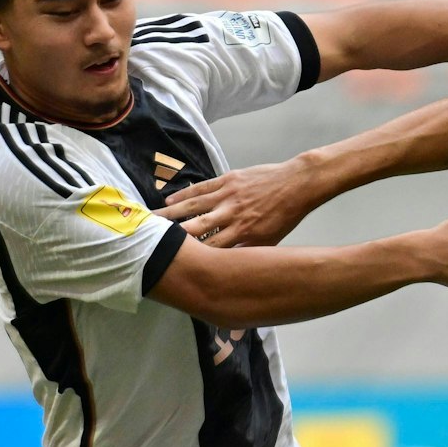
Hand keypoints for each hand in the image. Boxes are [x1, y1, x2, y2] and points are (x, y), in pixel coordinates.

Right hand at [159, 156, 332, 247]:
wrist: (297, 184)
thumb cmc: (285, 215)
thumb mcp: (271, 241)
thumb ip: (248, 252)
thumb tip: (229, 266)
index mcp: (244, 234)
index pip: (212, 249)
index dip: (193, 256)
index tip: (174, 262)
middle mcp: (232, 216)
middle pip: (196, 228)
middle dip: (173, 236)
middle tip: (150, 243)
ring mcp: (228, 196)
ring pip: (193, 206)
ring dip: (170, 214)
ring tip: (150, 220)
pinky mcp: (228, 180)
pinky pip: (201, 188)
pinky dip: (184, 195)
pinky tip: (169, 201)